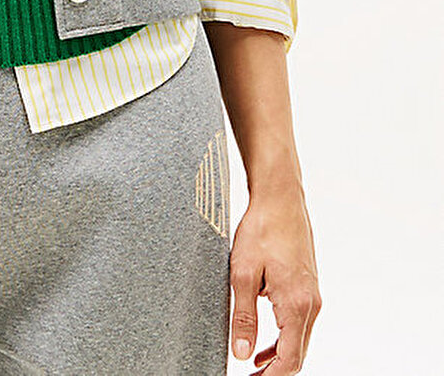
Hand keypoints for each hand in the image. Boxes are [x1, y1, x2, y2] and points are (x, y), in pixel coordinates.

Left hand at [229, 183, 321, 372]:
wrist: (280, 197)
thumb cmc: (261, 229)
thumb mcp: (242, 273)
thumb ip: (244, 316)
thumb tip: (242, 353)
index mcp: (297, 304)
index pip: (289, 359)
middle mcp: (311, 303)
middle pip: (297, 353)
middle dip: (275, 370)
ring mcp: (312, 294)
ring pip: (299, 338)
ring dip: (279, 354)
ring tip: (254, 364)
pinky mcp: (308, 285)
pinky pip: (299, 321)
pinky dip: (284, 336)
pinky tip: (265, 338)